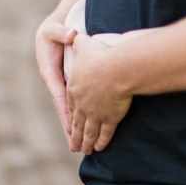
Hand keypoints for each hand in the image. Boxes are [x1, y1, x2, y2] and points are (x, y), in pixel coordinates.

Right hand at [35, 20, 76, 142]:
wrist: (54, 29)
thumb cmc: (54, 29)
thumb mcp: (55, 28)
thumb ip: (61, 31)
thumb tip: (71, 35)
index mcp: (49, 71)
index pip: (59, 94)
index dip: (65, 111)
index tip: (71, 126)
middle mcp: (53, 81)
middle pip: (62, 108)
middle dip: (68, 127)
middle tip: (75, 146)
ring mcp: (60, 84)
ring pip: (67, 108)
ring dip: (72, 126)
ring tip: (78, 146)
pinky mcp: (66, 84)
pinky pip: (72, 102)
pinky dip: (75, 116)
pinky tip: (81, 129)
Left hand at [66, 34, 132, 154]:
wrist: (116, 68)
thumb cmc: (101, 55)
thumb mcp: (84, 44)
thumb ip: (77, 40)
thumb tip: (73, 33)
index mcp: (73, 88)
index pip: (69, 104)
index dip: (69, 114)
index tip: (69, 122)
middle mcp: (81, 104)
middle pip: (77, 122)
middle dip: (75, 135)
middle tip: (74, 146)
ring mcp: (95, 113)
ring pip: (89, 131)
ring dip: (87, 142)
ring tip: (86, 151)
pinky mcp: (110, 117)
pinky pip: (105, 132)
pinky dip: (102, 141)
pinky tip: (100, 147)